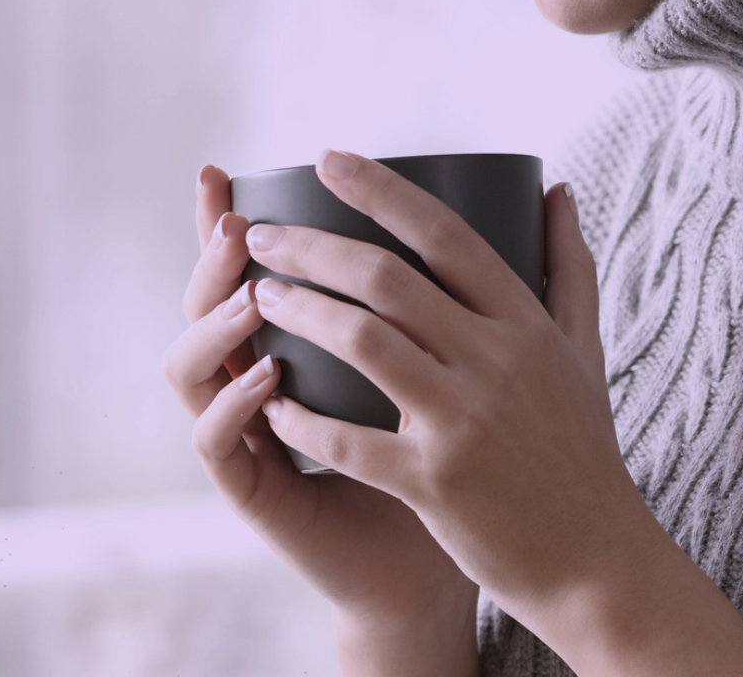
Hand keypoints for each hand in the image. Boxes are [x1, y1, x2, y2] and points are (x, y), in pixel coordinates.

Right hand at [161, 165, 477, 670]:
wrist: (429, 573)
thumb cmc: (452, 468)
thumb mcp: (464, 366)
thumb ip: (492, 284)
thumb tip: (553, 188)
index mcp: (296, 342)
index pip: (244, 269)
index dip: (222, 222)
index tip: (225, 170)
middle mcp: (255, 377)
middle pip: (207, 301)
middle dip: (215, 255)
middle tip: (244, 222)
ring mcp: (247, 434)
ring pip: (190, 364)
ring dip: (217, 324)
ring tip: (255, 292)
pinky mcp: (252, 489)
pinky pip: (217, 442)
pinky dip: (236, 406)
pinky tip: (267, 378)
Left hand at [251, 152, 742, 676]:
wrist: (598, 565)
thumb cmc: (582, 451)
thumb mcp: (585, 352)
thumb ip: (569, 265)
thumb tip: (556, 186)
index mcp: (525, 323)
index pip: (445, 234)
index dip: (381, 190)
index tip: (327, 158)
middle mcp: (497, 362)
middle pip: (387, 278)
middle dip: (312, 246)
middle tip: (262, 233)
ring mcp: (465, 423)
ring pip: (362, 342)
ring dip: (298, 311)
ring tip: (257, 296)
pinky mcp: (436, 485)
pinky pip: (349, 440)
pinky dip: (301, 417)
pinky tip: (268, 399)